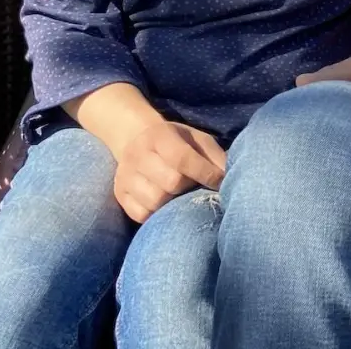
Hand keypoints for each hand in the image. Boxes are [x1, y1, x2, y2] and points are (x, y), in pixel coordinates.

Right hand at [112, 120, 226, 223]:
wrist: (135, 139)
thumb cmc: (177, 142)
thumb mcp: (197, 140)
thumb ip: (215, 157)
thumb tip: (230, 180)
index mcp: (160, 135)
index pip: (182, 158)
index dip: (205, 173)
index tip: (219, 182)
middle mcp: (138, 154)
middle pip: (170, 183)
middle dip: (188, 188)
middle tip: (194, 187)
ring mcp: (125, 176)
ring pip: (155, 202)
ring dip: (173, 204)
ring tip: (179, 197)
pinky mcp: (120, 194)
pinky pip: (141, 215)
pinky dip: (157, 215)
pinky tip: (165, 205)